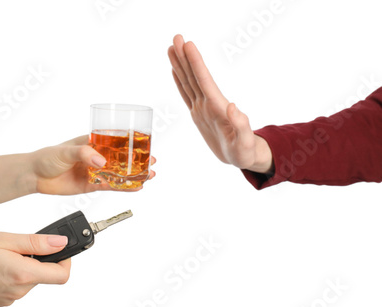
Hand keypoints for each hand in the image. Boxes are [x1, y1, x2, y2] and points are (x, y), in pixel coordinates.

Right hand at [0, 231, 70, 306]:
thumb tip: (61, 242)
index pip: (61, 275)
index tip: (58, 248)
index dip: (65, 260)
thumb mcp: (3, 238)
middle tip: (15, 246)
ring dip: (21, 267)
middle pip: (43, 276)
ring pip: (27, 281)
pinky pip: (13, 288)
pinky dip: (9, 275)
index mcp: (22, 275)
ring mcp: (6, 300)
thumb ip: (36, 243)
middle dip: (36, 260)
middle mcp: (17, 292)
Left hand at [30, 135, 155, 194]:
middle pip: (121, 158)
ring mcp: (94, 171)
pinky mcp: (91, 185)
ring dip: (133, 175)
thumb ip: (84, 154)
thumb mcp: (66, 151)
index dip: (131, 142)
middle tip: (152, 161)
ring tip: (148, 176)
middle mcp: (95, 156)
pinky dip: (122, 188)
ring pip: (119, 173)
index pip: (115, 141)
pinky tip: (134, 188)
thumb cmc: (47, 157)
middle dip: (137, 160)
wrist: (34, 176)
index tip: (145, 143)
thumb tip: (101, 162)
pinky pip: (110, 186)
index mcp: (92, 142)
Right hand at [168, 34, 273, 173]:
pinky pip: (187, 95)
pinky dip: (180, 82)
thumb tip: (233, 107)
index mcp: (217, 108)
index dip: (196, 63)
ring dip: (180, 65)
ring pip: (189, 82)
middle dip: (185, 57)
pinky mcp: (199, 114)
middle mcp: (209, 104)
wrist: (243, 157)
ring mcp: (203, 108)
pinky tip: (175, 71)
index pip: (204, 81)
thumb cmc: (245, 152)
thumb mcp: (245, 143)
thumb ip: (241, 125)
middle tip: (177, 37)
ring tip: (173, 47)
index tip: (189, 45)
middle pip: (194, 76)